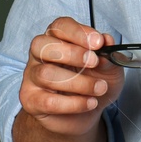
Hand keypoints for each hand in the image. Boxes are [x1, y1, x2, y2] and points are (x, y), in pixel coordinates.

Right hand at [18, 17, 125, 136]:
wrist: (85, 114)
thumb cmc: (92, 85)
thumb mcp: (108, 70)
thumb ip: (108, 55)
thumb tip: (108, 40)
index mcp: (57, 40)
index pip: (59, 26)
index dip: (78, 32)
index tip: (98, 42)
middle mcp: (40, 56)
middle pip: (43, 45)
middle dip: (72, 53)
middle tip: (94, 62)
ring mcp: (32, 78)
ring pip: (46, 74)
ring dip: (78, 82)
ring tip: (99, 88)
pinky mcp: (32, 101)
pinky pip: (48, 101)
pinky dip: (74, 103)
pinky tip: (89, 103)